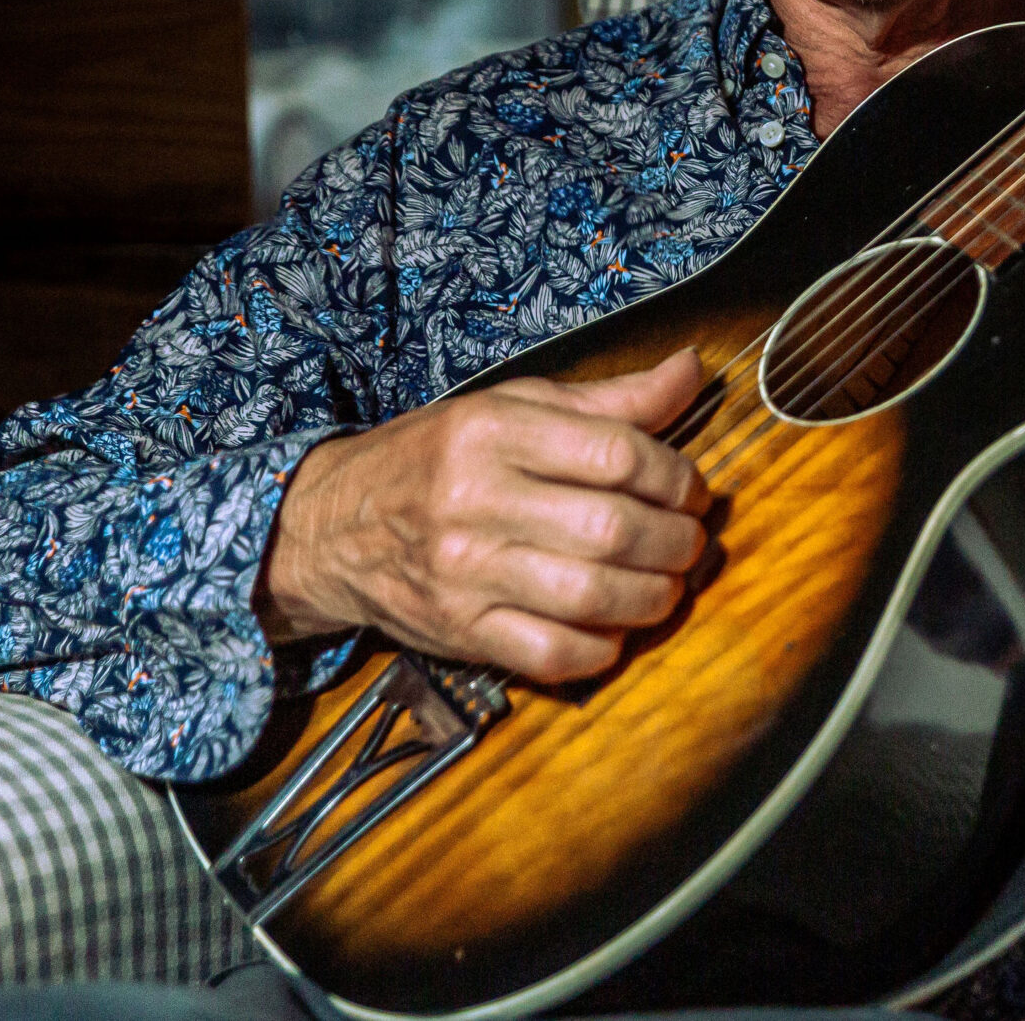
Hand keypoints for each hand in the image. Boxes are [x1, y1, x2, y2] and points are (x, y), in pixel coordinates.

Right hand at [258, 348, 712, 681]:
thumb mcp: (514, 408)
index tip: (692, 491)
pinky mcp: (458, 631)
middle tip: (691, 542)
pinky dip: (601, 648)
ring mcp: (464, 572)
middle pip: (612, 530)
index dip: (677, 477)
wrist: (332, 526)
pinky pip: (552, 654)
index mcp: (493, 432)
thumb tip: (692, 370)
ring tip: (667, 584)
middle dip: (677, 542)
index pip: (617, 454)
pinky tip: (614, 627)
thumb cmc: (440, 457)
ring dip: (653, 598)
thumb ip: (611, 400)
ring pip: (590, 597)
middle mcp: (475, 500)